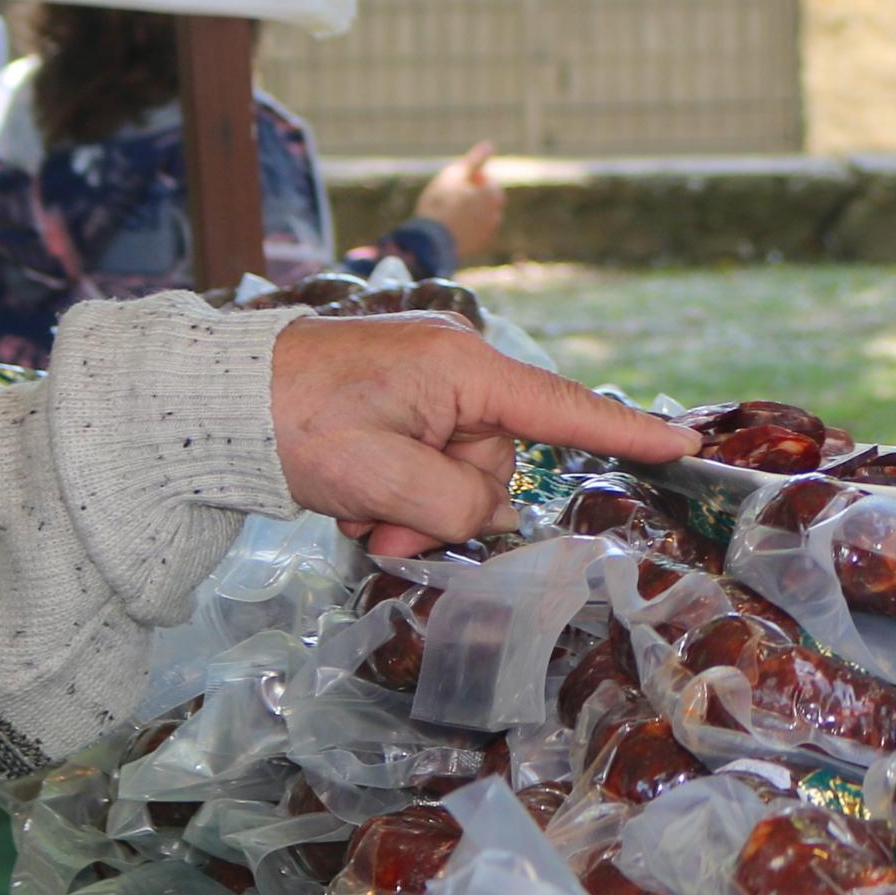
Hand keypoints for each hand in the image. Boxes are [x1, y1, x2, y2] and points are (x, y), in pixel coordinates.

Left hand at [268, 312, 690, 558]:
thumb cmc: (291, 424)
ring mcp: (427, 383)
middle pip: (495, 462)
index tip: (682, 444)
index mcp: (461, 368)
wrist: (212, 400)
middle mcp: (455, 367)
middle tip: (378, 528)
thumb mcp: (378, 478)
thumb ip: (453, 505)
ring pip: (457, 473)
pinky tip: (348, 493)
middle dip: (444, 508)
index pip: (563, 408)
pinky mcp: (399, 400)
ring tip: (352, 510)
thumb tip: (489, 512)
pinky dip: (392, 490)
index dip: (625, 432)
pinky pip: (424, 462)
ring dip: (409, 507)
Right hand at [410, 141, 505, 266]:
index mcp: (492, 194)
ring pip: (481, 215)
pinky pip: (475, 230)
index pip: (486, 180)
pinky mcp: (479, 245)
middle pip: (485, 198)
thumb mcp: (454, 174)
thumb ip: (474, 160)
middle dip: (472, 196)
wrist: (430, 241)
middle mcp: (495, 213)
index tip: (452, 185)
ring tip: (448, 214)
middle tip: (449, 198)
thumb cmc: (440, 203)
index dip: (468, 180)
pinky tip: (450, 227)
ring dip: (470, 212)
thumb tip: (489, 144)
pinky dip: (467, 227)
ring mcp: (488, 231)